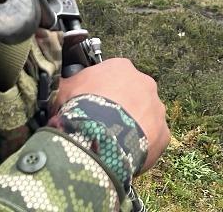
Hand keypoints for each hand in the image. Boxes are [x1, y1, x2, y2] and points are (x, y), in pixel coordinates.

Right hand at [56, 58, 170, 171]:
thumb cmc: (80, 108)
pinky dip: (142, 146)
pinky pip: (152, 139)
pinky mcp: (164, 133)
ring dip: (132, 126)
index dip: (100, 92)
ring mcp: (157, 108)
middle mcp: (145, 83)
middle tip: (102, 125)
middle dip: (119, 108)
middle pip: (132, 95)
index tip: (91, 104)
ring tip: (113, 142)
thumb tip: (58, 84)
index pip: (113, 76)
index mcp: (121, 68)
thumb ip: (66, 84)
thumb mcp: (63, 90)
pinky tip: (125, 154)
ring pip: (145, 117)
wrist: (100, 136)